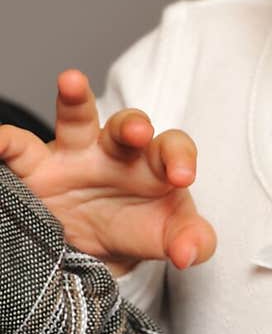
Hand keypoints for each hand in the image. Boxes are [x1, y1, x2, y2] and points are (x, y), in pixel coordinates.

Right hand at [0, 69, 216, 274]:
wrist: (97, 247)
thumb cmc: (141, 228)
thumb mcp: (169, 237)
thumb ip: (191, 241)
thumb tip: (191, 253)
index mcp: (155, 164)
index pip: (173, 147)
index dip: (180, 157)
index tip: (183, 177)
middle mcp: (116, 151)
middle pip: (128, 125)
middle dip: (133, 125)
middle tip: (139, 132)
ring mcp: (75, 155)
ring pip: (77, 118)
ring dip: (75, 99)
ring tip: (71, 80)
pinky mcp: (37, 169)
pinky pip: (20, 148)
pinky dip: (7, 141)